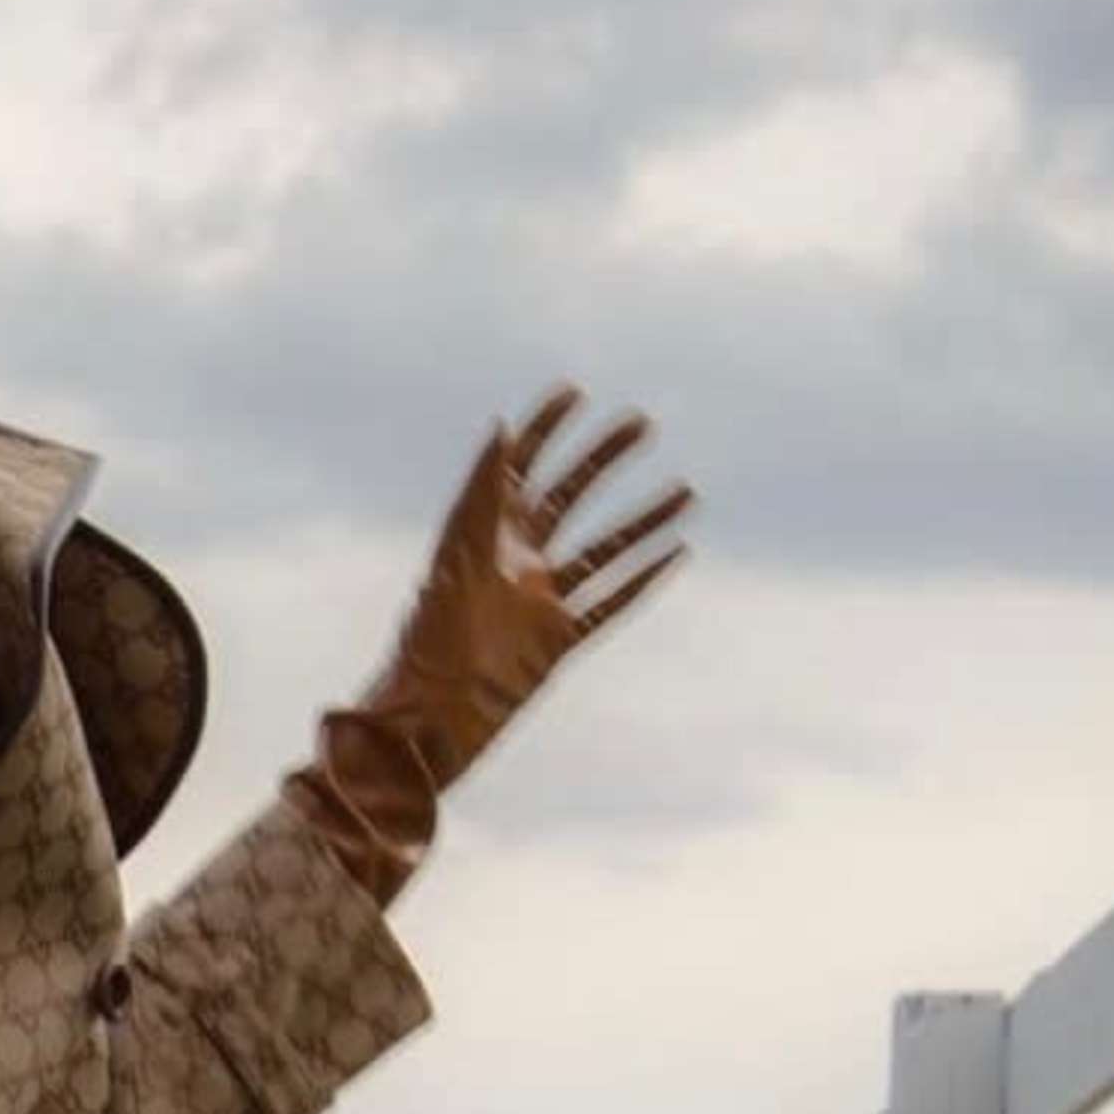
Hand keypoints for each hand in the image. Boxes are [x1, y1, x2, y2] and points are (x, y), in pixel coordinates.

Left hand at [287, 388, 693, 894]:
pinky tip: (678, 552)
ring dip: (643, 519)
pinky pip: (611, 604)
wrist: (427, 723)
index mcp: (484, 537)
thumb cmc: (428, 643)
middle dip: (602, 458)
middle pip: (569, 496)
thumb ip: (480, 496)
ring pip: (604, 549)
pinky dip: (644, 579)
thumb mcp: (456, 561)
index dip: (545, 428)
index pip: (521, 467)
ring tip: (686, 489)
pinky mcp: (558, 643)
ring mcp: (541, 602)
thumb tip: (501, 428)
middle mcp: (517, 563)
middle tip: (642, 422)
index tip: (576, 390)